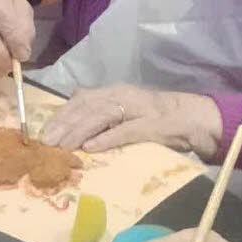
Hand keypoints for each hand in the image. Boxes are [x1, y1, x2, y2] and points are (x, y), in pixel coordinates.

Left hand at [40, 85, 221, 157]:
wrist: (197, 119)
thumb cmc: (161, 120)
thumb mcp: (128, 112)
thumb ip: (105, 113)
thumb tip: (76, 116)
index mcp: (116, 93)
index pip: (81, 100)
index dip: (61, 115)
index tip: (43, 133)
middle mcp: (123, 96)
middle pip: (86, 106)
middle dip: (63, 124)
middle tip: (45, 143)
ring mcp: (138, 109)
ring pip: (100, 116)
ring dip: (78, 131)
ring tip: (61, 145)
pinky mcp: (152, 125)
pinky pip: (125, 131)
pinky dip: (106, 139)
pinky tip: (90, 148)